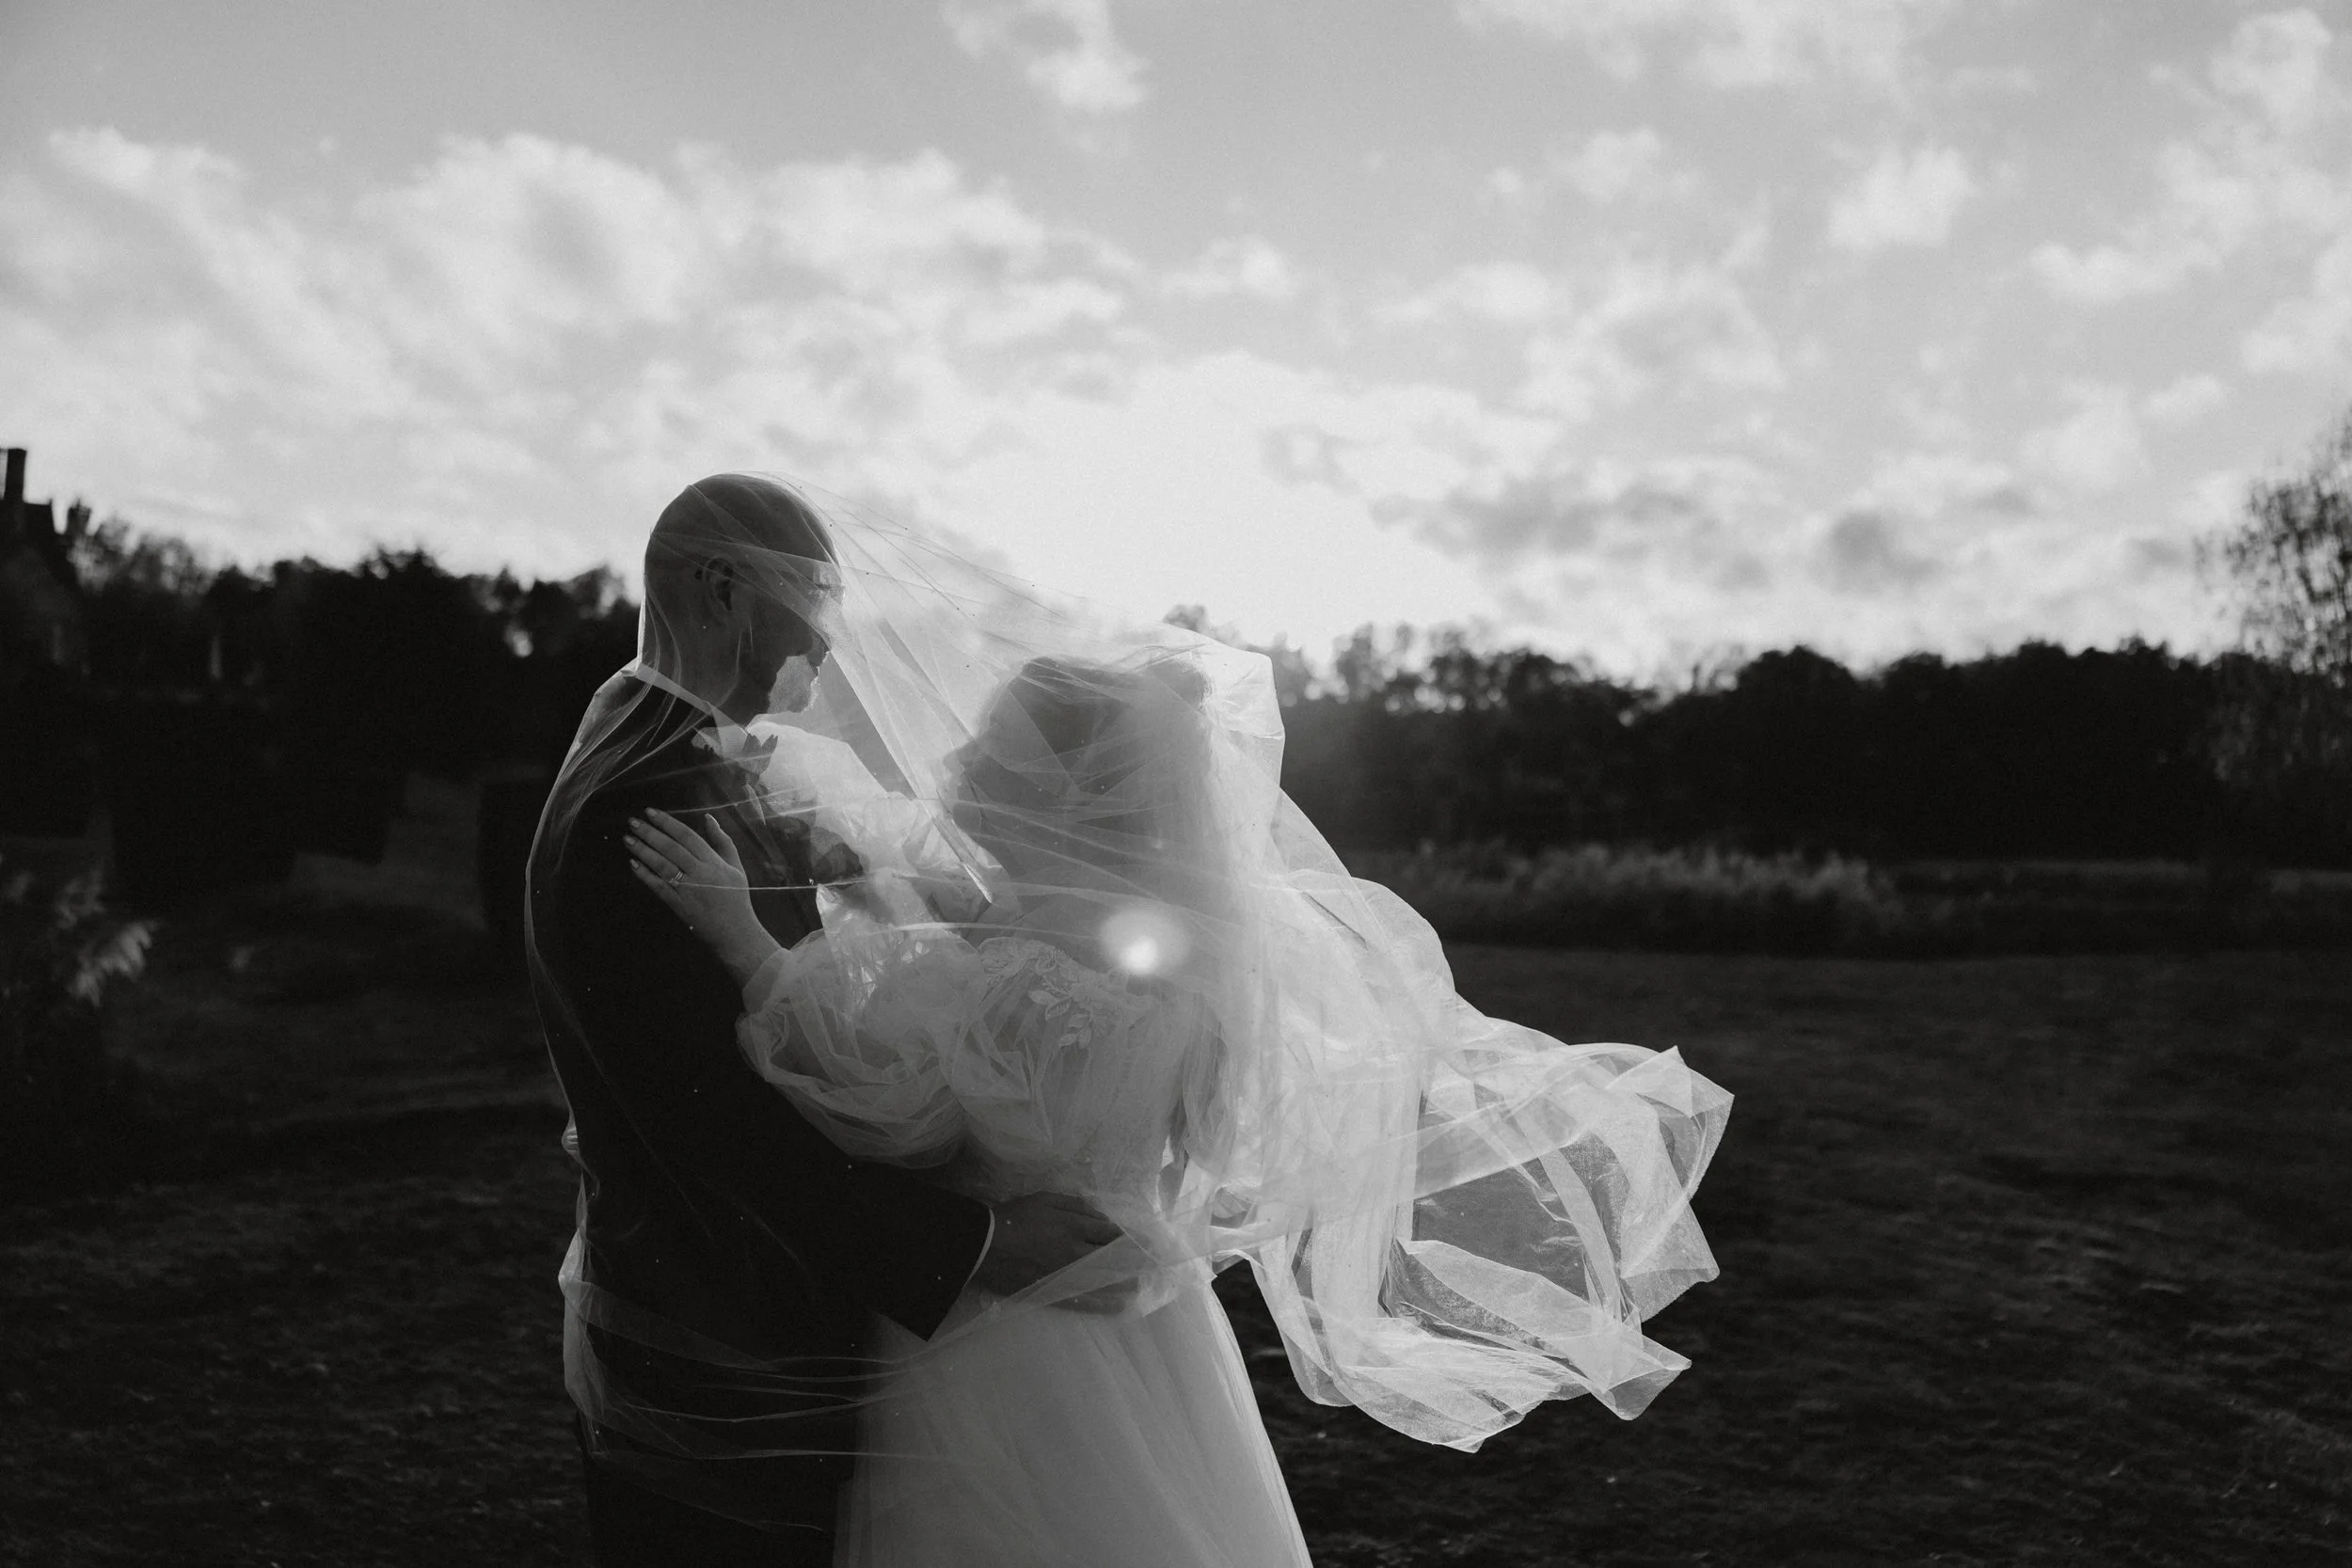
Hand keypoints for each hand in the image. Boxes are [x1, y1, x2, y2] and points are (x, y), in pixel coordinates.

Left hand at [623, 808, 772, 981]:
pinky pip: (659, 887)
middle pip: (671, 848)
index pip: (687, 836)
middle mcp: (700, 873)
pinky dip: (645, 875)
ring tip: (628, 839)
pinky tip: (633, 864)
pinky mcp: (679, 905)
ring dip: (643, 851)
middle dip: (650, 833)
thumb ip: (723, 841)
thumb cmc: (736, 897)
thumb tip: (708, 818)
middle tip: (633, 822)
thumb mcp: (736, 866)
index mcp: (714, 862)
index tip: (651, 812)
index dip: (668, 823)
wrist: (735, 932)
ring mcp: (688, 890)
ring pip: (662, 865)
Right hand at [970, 1191, 1134, 1312]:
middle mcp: (1074, 1251)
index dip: (1130, 1238)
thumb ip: (1076, 1205)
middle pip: (1112, 1258)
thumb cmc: (1014, 1217)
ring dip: (1124, 1283)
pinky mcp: (1052, 1292)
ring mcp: (1064, 1275)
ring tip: (1140, 1285)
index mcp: (1073, 1226)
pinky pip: (1083, 1300)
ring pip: (1102, 1281)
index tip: (1146, 1243)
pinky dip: (1102, 1304)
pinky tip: (1117, 1306)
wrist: (982, 1246)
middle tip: (1151, 1266)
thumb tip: (1101, 1216)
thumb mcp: (1046, 1199)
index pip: (1111, 1233)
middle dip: (1133, 1261)